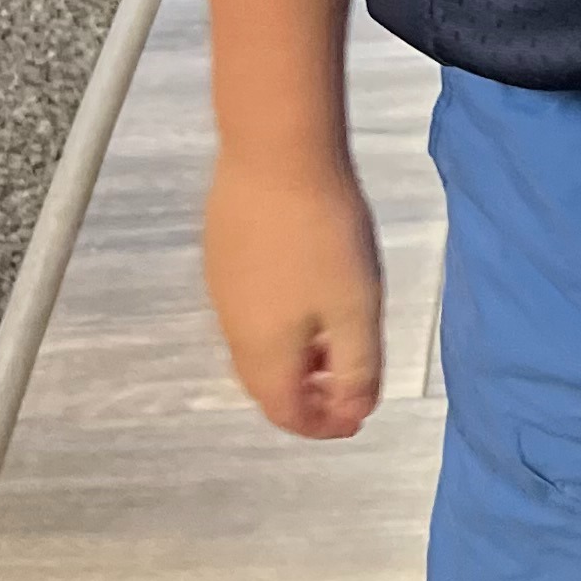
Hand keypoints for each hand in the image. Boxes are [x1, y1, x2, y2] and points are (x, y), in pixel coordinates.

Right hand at [205, 148, 384, 438]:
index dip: (323, 425)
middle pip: (266, 385)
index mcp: (265, 352)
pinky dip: (280, 325)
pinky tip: (309, 296)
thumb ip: (358, 369)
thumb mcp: (358, 310)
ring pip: (256, 348)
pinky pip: (249, 312)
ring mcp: (222, 292)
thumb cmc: (324, 236)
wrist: (275, 154)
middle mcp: (233, 331)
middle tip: (348, 385)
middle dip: (308, 395)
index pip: (287, 414)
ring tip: (334, 342)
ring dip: (295, 359)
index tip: (357, 416)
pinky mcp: (222, 257)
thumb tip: (355, 410)